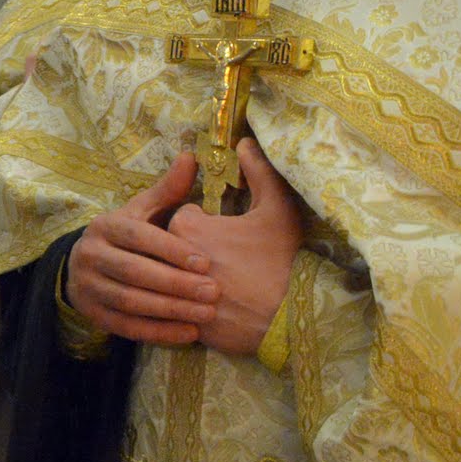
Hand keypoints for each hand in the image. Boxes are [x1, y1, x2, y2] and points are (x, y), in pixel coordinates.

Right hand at [67, 153, 216, 345]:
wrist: (86, 267)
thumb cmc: (127, 236)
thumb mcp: (142, 211)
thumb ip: (168, 190)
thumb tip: (190, 156)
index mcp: (105, 226)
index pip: (138, 237)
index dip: (171, 250)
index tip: (206, 262)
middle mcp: (90, 255)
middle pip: (134, 272)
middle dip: (176, 283)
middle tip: (213, 292)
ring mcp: (88, 286)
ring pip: (131, 301)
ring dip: (171, 310)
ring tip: (206, 314)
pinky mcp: (93, 314)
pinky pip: (127, 327)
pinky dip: (159, 332)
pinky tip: (188, 334)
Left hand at [167, 139, 301, 356]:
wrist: (290, 318)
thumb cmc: (283, 259)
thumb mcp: (277, 209)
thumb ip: (259, 171)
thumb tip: (244, 142)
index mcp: (186, 225)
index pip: (183, 216)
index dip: (207, 224)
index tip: (227, 234)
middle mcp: (169, 257)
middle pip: (171, 247)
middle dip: (190, 251)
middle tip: (227, 261)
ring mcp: (171, 291)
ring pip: (170, 278)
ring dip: (186, 278)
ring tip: (224, 286)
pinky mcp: (177, 319)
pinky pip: (174, 306)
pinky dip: (188, 306)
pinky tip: (216, 308)